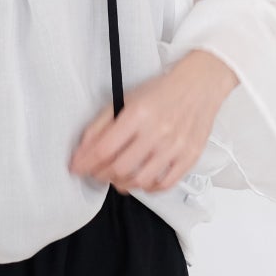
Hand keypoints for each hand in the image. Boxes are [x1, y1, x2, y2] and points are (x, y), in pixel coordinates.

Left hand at [68, 49, 239, 192]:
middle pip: (120, 168)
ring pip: (140, 180)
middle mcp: (158, 132)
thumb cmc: (161, 92)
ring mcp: (175, 147)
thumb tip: (83, 148)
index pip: (104, 148)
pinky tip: (139, 181)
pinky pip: (164, 184)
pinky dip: (147, 188)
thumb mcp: (126, 98)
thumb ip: (102, 123)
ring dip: (121, 183)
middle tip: (94, 172)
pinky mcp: (189, 158)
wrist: (199, 86)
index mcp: (138, 114)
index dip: (85, 162)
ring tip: (115, 177)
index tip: (76, 167)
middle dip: (100, 174)